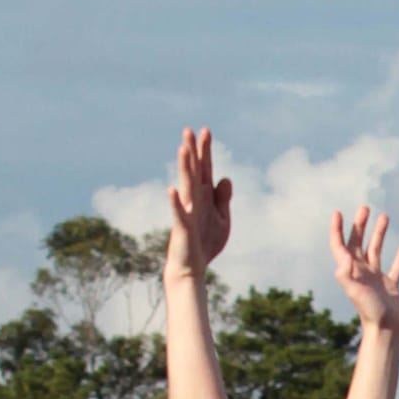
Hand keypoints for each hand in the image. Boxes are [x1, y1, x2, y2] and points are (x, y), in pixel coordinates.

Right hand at [167, 126, 231, 276]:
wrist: (192, 268)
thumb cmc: (205, 243)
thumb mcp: (221, 219)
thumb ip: (222, 199)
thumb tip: (225, 178)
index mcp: (204, 197)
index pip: (204, 169)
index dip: (205, 151)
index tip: (206, 130)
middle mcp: (194, 200)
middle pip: (193, 171)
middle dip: (192, 151)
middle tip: (188, 129)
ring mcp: (187, 212)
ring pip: (186, 186)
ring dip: (185, 167)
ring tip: (183, 149)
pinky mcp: (183, 228)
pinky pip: (179, 213)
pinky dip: (176, 203)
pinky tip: (172, 190)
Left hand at [330, 205, 398, 338]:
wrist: (387, 331)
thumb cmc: (370, 312)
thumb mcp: (356, 291)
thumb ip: (346, 274)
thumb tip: (343, 255)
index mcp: (351, 271)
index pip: (340, 246)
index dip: (337, 230)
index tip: (338, 213)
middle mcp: (361, 273)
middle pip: (358, 244)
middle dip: (360, 226)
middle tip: (365, 208)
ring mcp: (376, 279)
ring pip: (376, 251)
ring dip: (379, 234)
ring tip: (384, 217)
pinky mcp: (390, 287)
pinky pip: (395, 268)